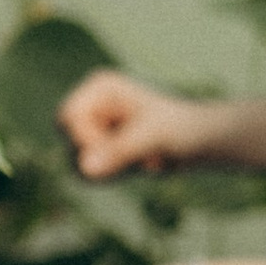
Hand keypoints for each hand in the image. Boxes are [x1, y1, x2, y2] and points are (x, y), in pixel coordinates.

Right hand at [59, 69, 221, 180]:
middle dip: (102, 158)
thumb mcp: (153, 137)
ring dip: (109, 170)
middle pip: (69, 143)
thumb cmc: (181, 129)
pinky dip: (111, 176)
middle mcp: (91, 105)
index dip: (88, 140)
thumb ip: (118, 151)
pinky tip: (136, 165)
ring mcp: (91, 127)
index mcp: (99, 88)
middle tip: (138, 156)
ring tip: (141, 159)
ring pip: (75, 162)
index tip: (121, 147)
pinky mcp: (96, 148)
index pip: (68, 117)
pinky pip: (87, 173)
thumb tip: (85, 169)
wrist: (197, 142)